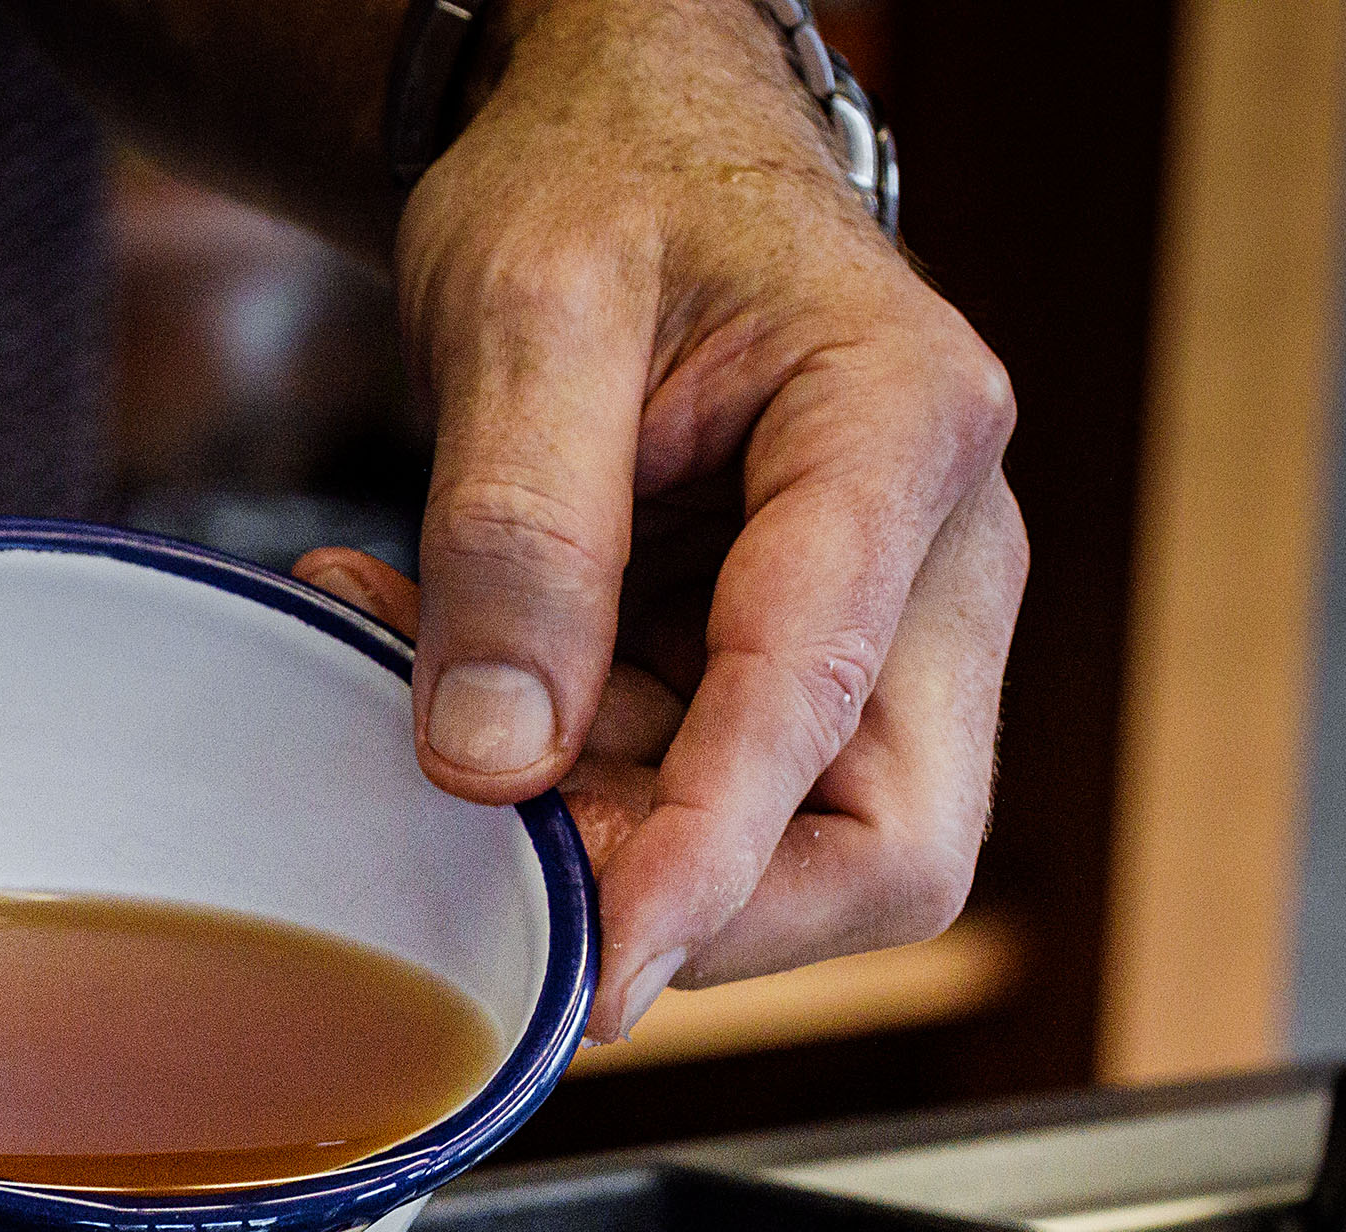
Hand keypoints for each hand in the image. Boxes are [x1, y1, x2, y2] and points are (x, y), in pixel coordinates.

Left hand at [297, 0, 1026, 1042]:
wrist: (624, 146)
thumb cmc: (603, 186)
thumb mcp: (526, 312)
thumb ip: (518, 533)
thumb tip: (499, 762)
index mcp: (902, 433)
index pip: (825, 708)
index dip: (711, 862)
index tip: (604, 970)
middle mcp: (933, 559)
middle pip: (888, 845)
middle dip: (696, 898)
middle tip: (497, 848)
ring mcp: (878, 631)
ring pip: (786, 849)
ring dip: (593, 830)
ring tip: (412, 677)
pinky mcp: (790, 676)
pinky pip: (696, 798)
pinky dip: (564, 782)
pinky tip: (440, 675)